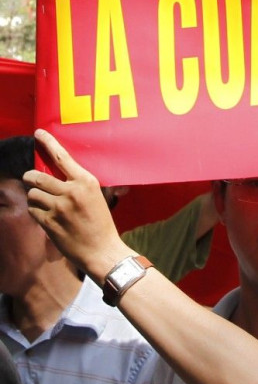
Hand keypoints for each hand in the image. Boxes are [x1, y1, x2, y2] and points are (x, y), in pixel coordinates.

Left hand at [24, 129, 132, 281]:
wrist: (101, 250)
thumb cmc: (101, 222)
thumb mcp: (98, 196)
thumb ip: (79, 183)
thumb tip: (61, 172)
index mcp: (86, 181)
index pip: (62, 156)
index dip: (48, 143)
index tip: (38, 133)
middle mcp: (71, 191)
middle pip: (37, 177)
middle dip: (30, 178)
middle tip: (32, 180)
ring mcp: (59, 208)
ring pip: (32, 194)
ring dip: (34, 197)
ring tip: (43, 202)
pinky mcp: (49, 223)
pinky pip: (32, 211)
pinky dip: (36, 212)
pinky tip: (47, 216)